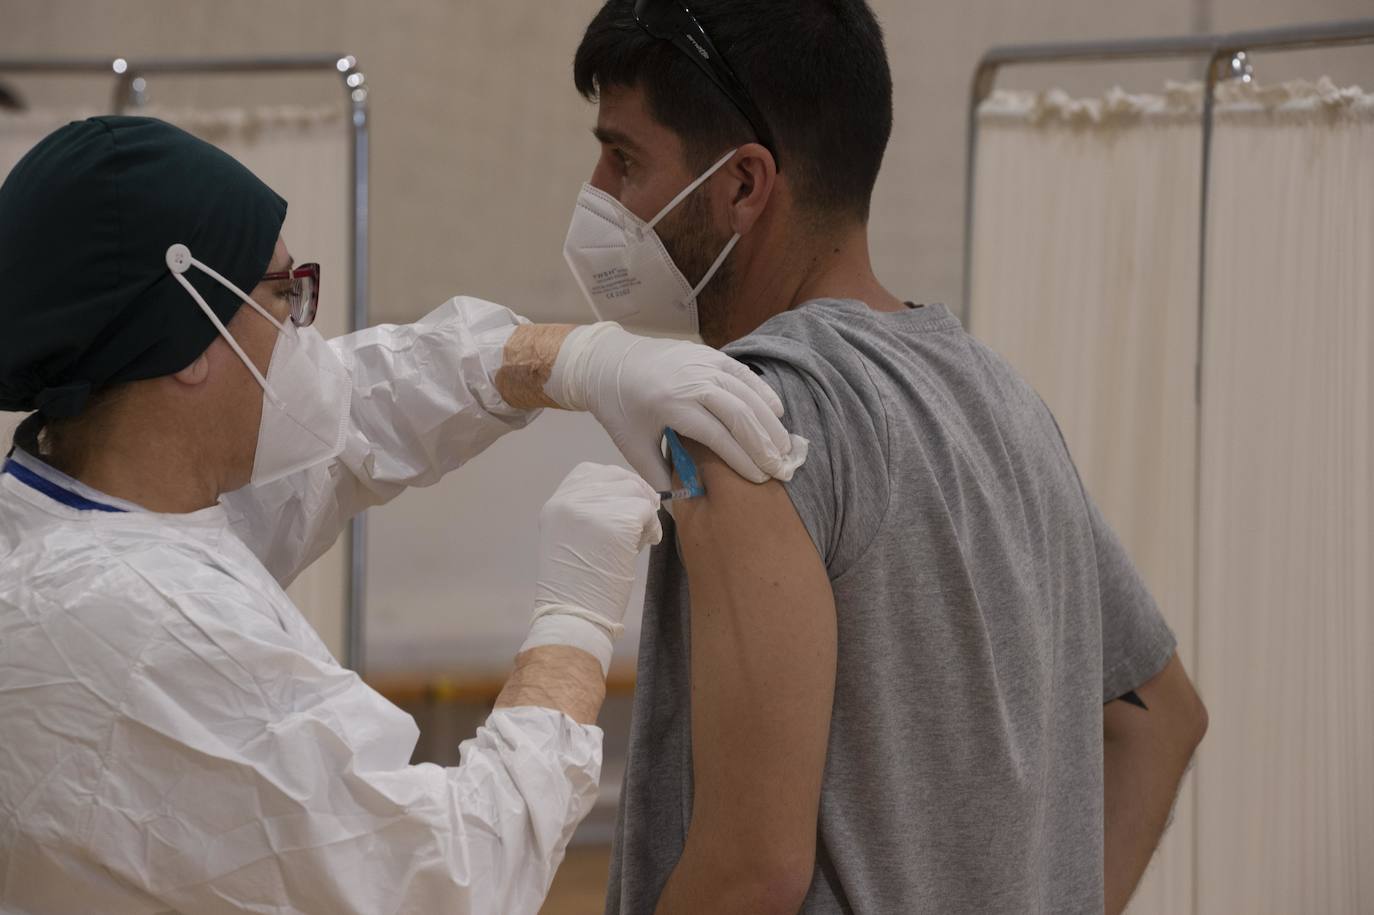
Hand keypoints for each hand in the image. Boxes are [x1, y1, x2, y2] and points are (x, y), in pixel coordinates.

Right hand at [533, 463, 662, 635]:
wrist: (574, 614)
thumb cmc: (576, 585)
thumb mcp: (568, 537)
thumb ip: (587, 512)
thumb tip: (624, 497)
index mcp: (555, 504)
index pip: (588, 471)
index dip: (613, 483)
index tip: (625, 501)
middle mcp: (570, 501)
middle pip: (616, 477)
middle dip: (635, 494)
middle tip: (643, 516)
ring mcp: (593, 509)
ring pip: (635, 492)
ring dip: (644, 513)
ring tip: (639, 536)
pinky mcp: (617, 522)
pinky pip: (647, 511)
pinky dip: (652, 527)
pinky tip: (647, 543)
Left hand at [545, 323, 791, 490]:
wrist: (606, 363)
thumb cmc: (619, 410)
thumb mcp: (633, 448)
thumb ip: (660, 476)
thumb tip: (686, 504)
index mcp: (671, 405)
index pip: (717, 436)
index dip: (742, 459)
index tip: (759, 479)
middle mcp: (691, 381)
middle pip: (739, 415)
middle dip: (763, 445)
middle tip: (780, 468)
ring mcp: (701, 363)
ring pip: (746, 393)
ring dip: (769, 421)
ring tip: (784, 447)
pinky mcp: (707, 354)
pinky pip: (742, 373)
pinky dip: (762, 392)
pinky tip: (777, 412)